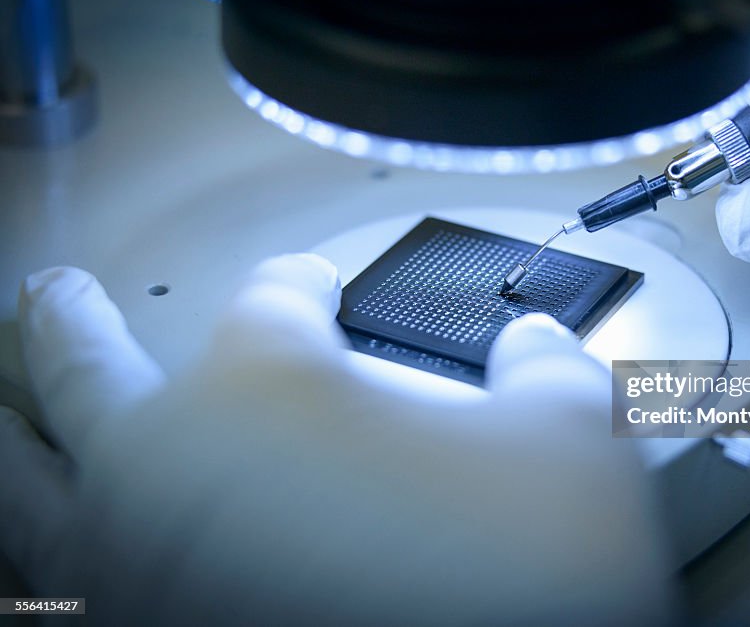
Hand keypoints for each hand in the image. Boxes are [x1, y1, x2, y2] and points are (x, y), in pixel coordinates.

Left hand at [0, 255, 671, 624]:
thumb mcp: (570, 447)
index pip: (273, 301)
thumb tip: (542, 347)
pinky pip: (58, 591)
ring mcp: (139, 561)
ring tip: (1, 418)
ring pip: (29, 486)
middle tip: (59, 299)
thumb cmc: (505, 578)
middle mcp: (177, 463)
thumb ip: (553, 372)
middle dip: (74, 325)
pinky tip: (57, 562)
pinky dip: (47, 562)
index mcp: (272, 386)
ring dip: (13, 440)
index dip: (297, 281)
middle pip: (91, 366)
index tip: (305, 283)